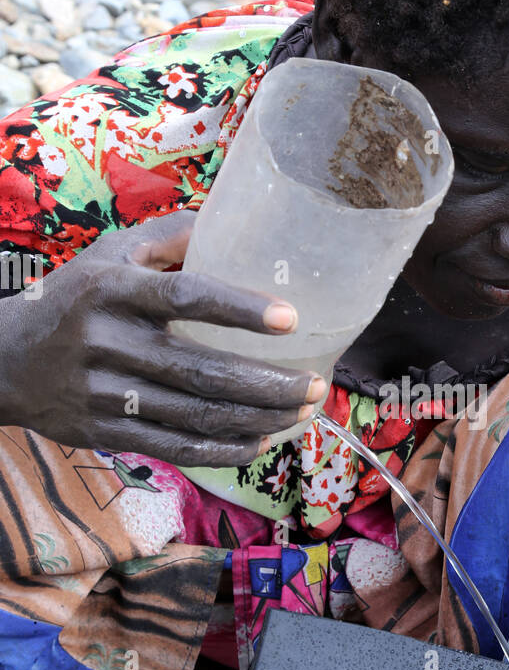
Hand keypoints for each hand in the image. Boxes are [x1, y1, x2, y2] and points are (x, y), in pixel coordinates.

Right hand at [0, 209, 325, 465]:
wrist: (4, 361)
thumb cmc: (73, 299)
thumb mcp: (109, 255)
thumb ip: (169, 238)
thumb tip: (234, 220)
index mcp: (113, 291)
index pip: (184, 297)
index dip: (240, 308)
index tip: (290, 318)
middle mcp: (108, 343)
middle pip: (202, 370)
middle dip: (269, 384)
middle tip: (317, 386)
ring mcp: (106, 394)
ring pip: (196, 414)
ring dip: (258, 419)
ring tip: (301, 412)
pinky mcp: (106, 432)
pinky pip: (176, 447)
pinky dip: (224, 449)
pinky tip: (260, 440)